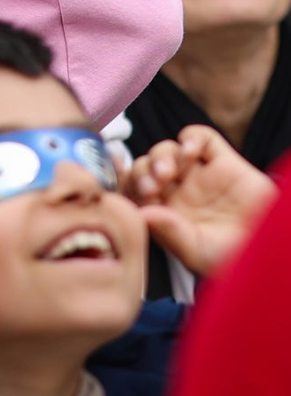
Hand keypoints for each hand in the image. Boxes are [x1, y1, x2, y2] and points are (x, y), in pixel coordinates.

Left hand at [126, 124, 275, 276]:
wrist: (269, 248)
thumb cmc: (233, 257)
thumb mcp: (196, 251)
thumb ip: (169, 231)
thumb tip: (141, 214)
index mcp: (162, 212)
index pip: (131, 189)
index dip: (126, 187)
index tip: (132, 196)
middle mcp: (176, 191)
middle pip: (144, 167)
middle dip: (141, 173)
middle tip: (151, 187)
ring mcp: (198, 175)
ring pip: (165, 150)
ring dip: (160, 156)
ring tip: (168, 173)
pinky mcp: (223, 161)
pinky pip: (200, 137)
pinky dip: (190, 137)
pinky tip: (190, 152)